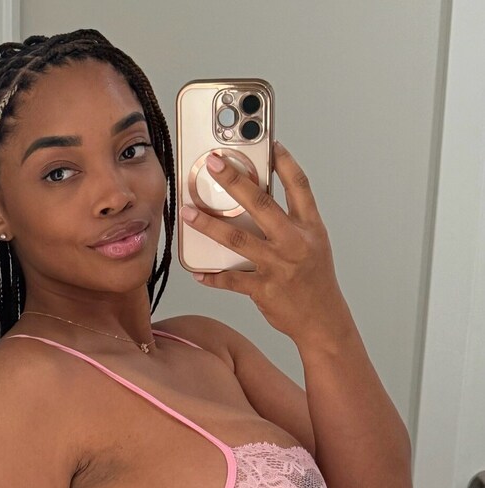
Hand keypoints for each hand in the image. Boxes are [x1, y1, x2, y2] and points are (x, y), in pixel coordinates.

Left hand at [181, 141, 353, 343]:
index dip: (284, 161)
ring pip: (237, 240)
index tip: (269, 143)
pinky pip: (231, 280)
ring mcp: (278, 266)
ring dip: (209, 225)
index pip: (299, 185)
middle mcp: (294, 242)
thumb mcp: (314, 243)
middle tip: (213, 164)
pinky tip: (198, 271)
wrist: (323, 320)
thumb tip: (258, 198)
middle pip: (261, 204)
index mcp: (310, 227)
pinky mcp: (263, 289)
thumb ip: (291, 220)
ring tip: (188, 213)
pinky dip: (212, 277)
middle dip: (234, 181)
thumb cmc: (315, 280)